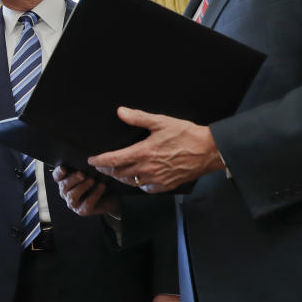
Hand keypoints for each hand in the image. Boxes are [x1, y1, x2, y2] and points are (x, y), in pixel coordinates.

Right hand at [54, 166, 121, 216]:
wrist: (112, 197)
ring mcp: (73, 203)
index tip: (64, 168)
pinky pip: (87, 203)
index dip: (58, 173)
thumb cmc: (98, 181)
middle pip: (64, 185)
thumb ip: (84, 167)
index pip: (57, 176)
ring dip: (82, 187)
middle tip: (82, 174)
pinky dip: (94, 194)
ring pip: (72, 195)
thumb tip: (86, 159)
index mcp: (65, 181)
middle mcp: (66, 192)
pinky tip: (101, 187)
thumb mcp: (91, 172)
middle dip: (73, 179)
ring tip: (92, 180)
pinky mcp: (82, 211)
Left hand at [87, 107, 222, 192]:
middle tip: (101, 165)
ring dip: (120, 177)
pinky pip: (145, 189)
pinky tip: (136, 179)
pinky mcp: (166, 186)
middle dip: (107, 169)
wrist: (209, 150)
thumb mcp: (161, 122)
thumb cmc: (186, 134)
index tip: (91, 160)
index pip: (113, 160)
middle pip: (119, 173)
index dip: (99, 161)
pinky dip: (137, 184)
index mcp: (143, 152)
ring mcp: (156, 179)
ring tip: (115, 171)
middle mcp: (147, 169)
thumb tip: (120, 112)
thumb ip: (138, 118)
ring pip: (130, 182)